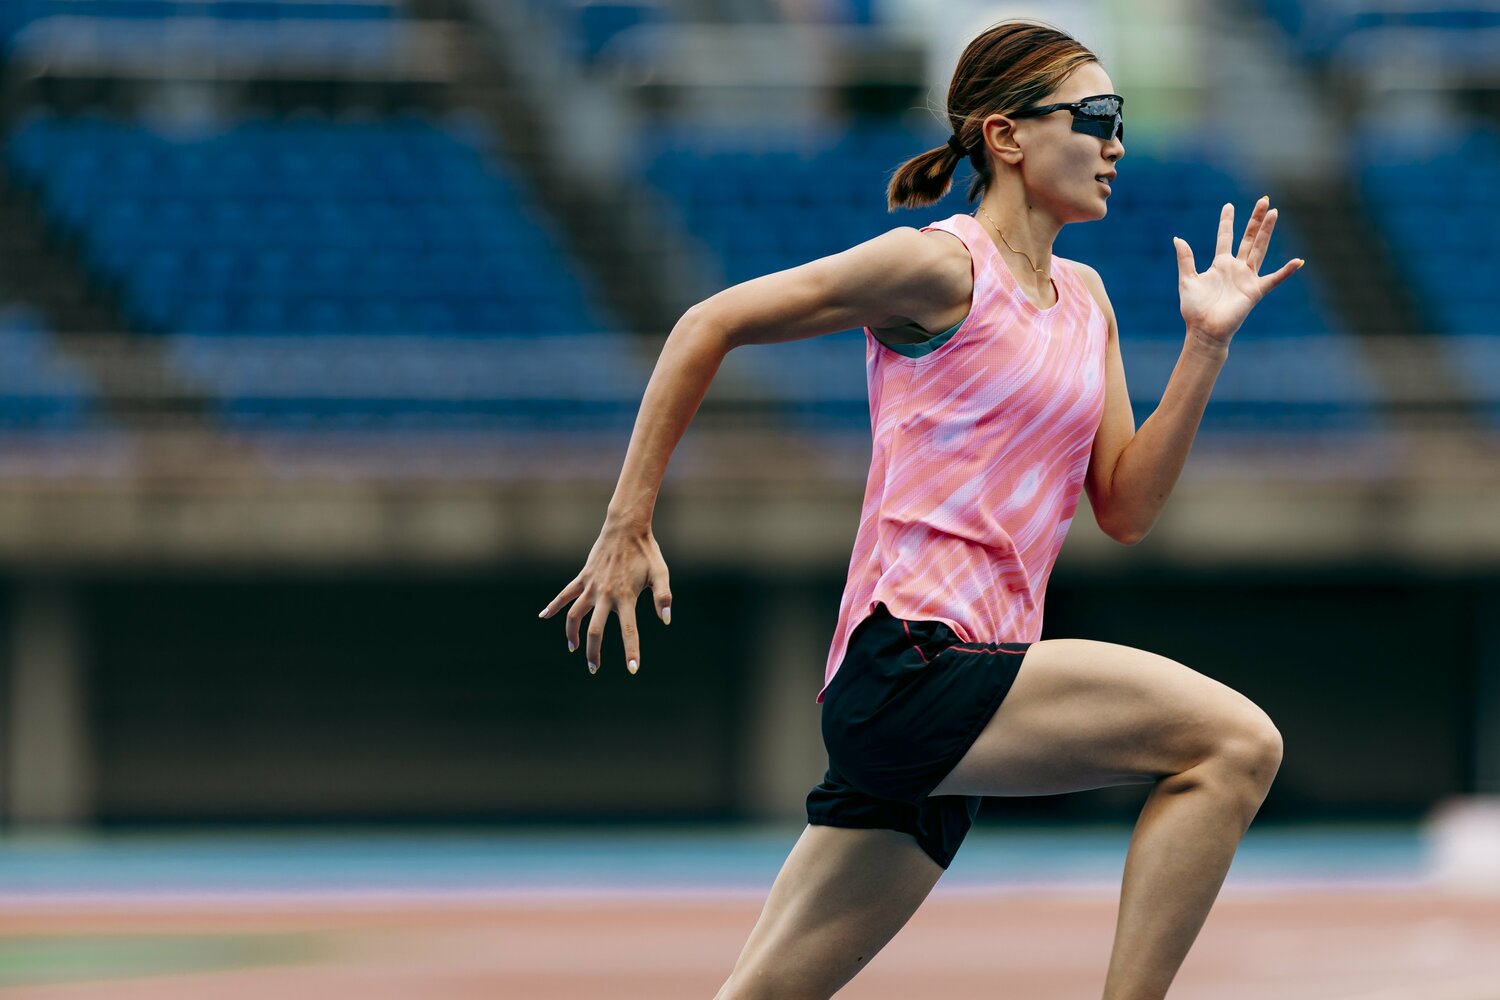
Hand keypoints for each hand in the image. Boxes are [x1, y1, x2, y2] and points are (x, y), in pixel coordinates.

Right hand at [537, 518, 671, 675]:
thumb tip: (665, 620)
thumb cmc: (646, 552)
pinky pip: (565, 594)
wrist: (625, 527)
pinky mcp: (583, 578)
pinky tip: (544, 616)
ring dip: (572, 634)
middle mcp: (606, 594)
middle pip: (595, 630)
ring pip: (575, 615)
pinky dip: (554, 606)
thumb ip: (663, 597)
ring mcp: (591, 586)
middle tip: (594, 668)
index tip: (633, 670)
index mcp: (626, 596)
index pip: (629, 631)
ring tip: (573, 648)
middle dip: (593, 652)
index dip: (631, 652)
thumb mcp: (661, 573)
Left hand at [1174, 197, 1303, 348]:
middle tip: (1264, 200)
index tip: (1229, 205)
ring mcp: (1247, 278)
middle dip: (1255, 220)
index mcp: (1220, 264)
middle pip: (1248, 238)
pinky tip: (1298, 261)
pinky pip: (1274, 279)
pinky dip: (1286, 271)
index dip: (1227, 222)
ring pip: (1259, 249)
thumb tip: (1177, 238)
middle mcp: (1236, 268)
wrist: (1204, 331)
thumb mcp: (1187, 280)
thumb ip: (1185, 259)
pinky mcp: (1255, 291)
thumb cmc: (1194, 309)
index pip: (1225, 237)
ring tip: (1274, 213)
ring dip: (1267, 231)